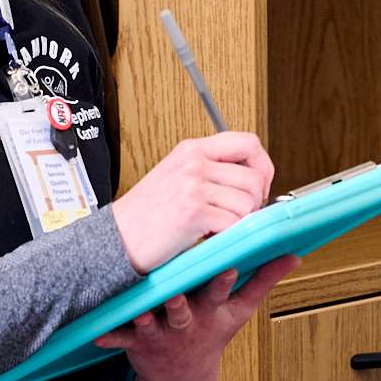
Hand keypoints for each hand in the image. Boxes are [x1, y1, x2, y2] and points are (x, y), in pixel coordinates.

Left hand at [93, 255, 299, 380]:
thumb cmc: (212, 333)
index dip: (225, 282)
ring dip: (145, 319)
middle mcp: (188, 323)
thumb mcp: (240, 312)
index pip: (221, 294)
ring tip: (139, 311)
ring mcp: (163, 334)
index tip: (228, 267)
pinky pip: (122, 339)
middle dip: (182, 303)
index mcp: (212, 312)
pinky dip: (111, 337)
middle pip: (184, 311)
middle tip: (177, 292)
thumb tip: (293, 256)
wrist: (183, 377)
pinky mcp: (138, 342)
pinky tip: (98, 333)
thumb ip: (264, 281)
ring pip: (152, 323)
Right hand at [108, 131, 275, 273]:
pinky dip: (229, 234)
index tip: (260, 185)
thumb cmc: (146, 214)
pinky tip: (211, 235)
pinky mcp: (194, 212)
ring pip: (248, 200)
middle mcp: (194, 162)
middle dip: (255, 201)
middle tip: (241, 214)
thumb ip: (210, 168)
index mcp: (192, 149)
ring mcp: (193, 185)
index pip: (248, 142)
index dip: (263, 165)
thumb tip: (252, 177)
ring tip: (220, 226)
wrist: (116, 238)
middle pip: (254, 176)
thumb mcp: (177, 175)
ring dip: (241, 220)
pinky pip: (235, 221)